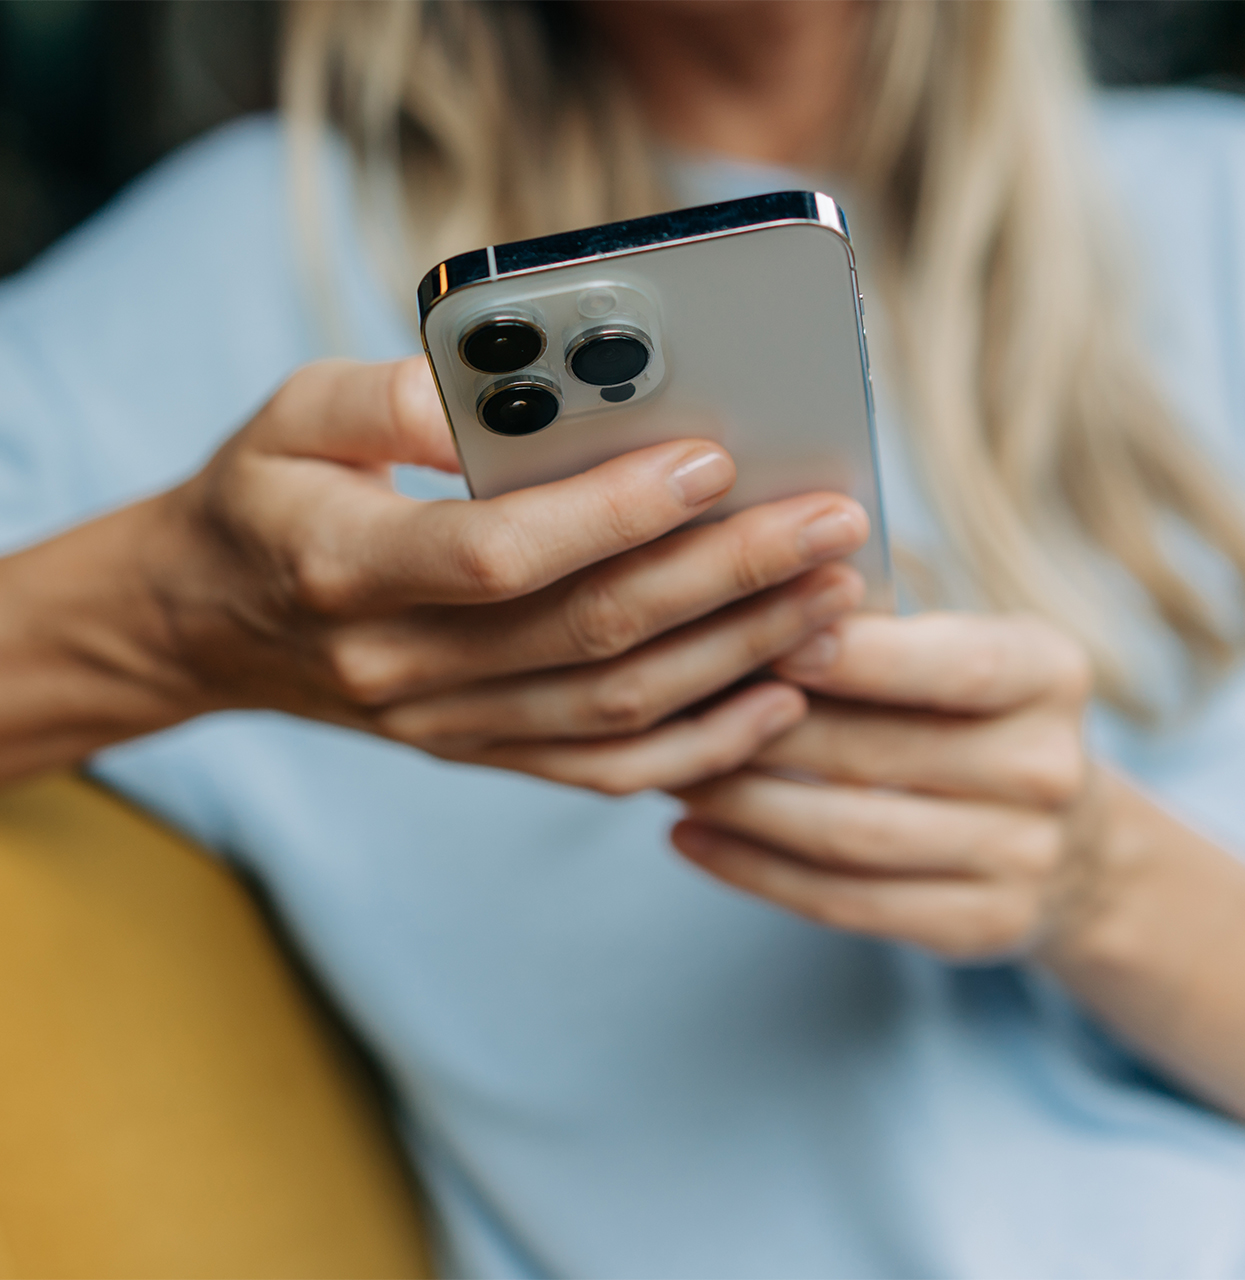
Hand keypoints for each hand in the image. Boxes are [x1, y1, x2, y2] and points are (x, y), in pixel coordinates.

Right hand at [100, 358, 867, 792]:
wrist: (209, 623)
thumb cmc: (264, 498)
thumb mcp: (290, 416)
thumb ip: (384, 397)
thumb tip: (495, 390)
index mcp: (346, 566)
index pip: (500, 553)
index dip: (612, 512)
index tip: (715, 459)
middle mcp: (402, 665)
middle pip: (589, 635)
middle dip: (724, 578)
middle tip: (830, 523)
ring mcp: (448, 725)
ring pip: (616, 711)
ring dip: (737, 657)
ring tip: (834, 599)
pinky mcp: (482, 752)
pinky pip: (605, 771)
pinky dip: (701, 747)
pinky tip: (781, 698)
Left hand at [671, 612, 1103, 958]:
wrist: (1073, 845)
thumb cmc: (974, 715)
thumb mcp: (963, 650)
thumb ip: (878, 628)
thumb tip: (747, 595)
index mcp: (1049, 674)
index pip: (952, 664)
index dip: (858, 657)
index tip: (764, 642)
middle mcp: (1048, 769)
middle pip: (877, 754)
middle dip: (761, 730)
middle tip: (671, 706)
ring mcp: (1022, 859)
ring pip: (848, 834)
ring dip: (741, 802)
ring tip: (668, 771)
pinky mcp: (980, 926)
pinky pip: (843, 901)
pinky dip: (753, 870)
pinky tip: (690, 837)